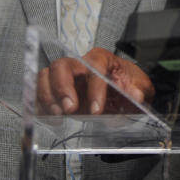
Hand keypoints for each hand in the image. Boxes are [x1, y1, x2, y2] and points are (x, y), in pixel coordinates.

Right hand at [37, 47, 154, 115]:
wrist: (123, 91)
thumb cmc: (128, 84)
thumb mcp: (140, 87)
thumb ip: (138, 90)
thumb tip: (135, 95)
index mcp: (101, 59)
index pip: (94, 67)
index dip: (94, 89)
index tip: (97, 110)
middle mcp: (80, 65)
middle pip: (62, 66)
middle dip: (62, 87)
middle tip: (70, 109)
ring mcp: (65, 78)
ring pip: (46, 77)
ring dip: (48, 97)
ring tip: (57, 116)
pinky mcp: (56, 92)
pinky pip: (39, 93)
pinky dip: (39, 106)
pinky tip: (46, 119)